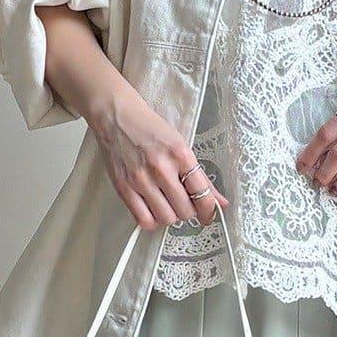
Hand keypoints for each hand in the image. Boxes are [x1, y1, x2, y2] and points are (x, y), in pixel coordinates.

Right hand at [92, 88, 226, 230]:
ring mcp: (141, 180)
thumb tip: (220, 201)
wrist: (116, 117)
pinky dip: (153, 220)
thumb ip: (200, 177)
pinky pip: (143, 220)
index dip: (209, 210)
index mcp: (180, 155)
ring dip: (170, 216)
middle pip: (185, 211)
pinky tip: (153, 209)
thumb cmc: (149, 129)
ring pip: (166, 218)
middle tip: (184, 202)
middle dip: (188, 211)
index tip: (208, 214)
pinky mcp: (124, 188)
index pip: (202, 194)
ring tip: (167, 204)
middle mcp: (161, 168)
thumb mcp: (180, 146)